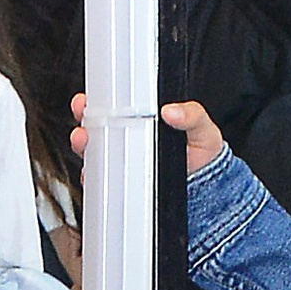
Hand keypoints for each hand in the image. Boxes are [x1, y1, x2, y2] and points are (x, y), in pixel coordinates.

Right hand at [67, 89, 227, 175]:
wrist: (208, 187)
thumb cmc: (201, 151)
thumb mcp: (201, 126)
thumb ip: (191, 114)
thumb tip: (172, 111)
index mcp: (142, 119)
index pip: (113, 107)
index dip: (96, 102)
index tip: (86, 102)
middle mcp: (128, 139)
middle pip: (96, 131)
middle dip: (83, 127)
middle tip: (83, 127)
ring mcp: (123, 164)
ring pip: (95, 157)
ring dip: (85, 151)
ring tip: (86, 145)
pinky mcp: (124, 187)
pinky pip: (105, 184)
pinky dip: (96, 180)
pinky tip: (97, 175)